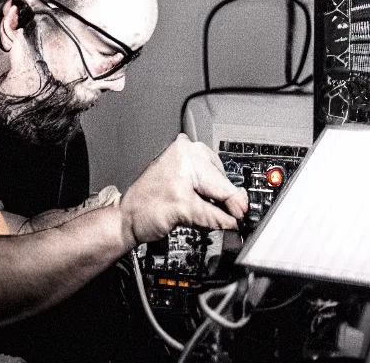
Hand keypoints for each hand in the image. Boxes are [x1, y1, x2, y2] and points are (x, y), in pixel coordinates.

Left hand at [120, 134, 247, 243]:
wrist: (127, 218)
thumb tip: (233, 219)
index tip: (242, 213)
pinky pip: (205, 179)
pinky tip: (209, 203)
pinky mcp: (182, 166)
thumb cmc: (144, 211)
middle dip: (226, 198)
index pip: (219, 181)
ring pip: (214, 179)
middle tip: (234, 216)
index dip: (233, 201)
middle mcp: (186, 151)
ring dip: (218, 196)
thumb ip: (213, 215)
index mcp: (186, 155)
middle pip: (219, 179)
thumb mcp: (185, 213)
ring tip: (219, 211)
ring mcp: (183, 157)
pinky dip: (209, 193)